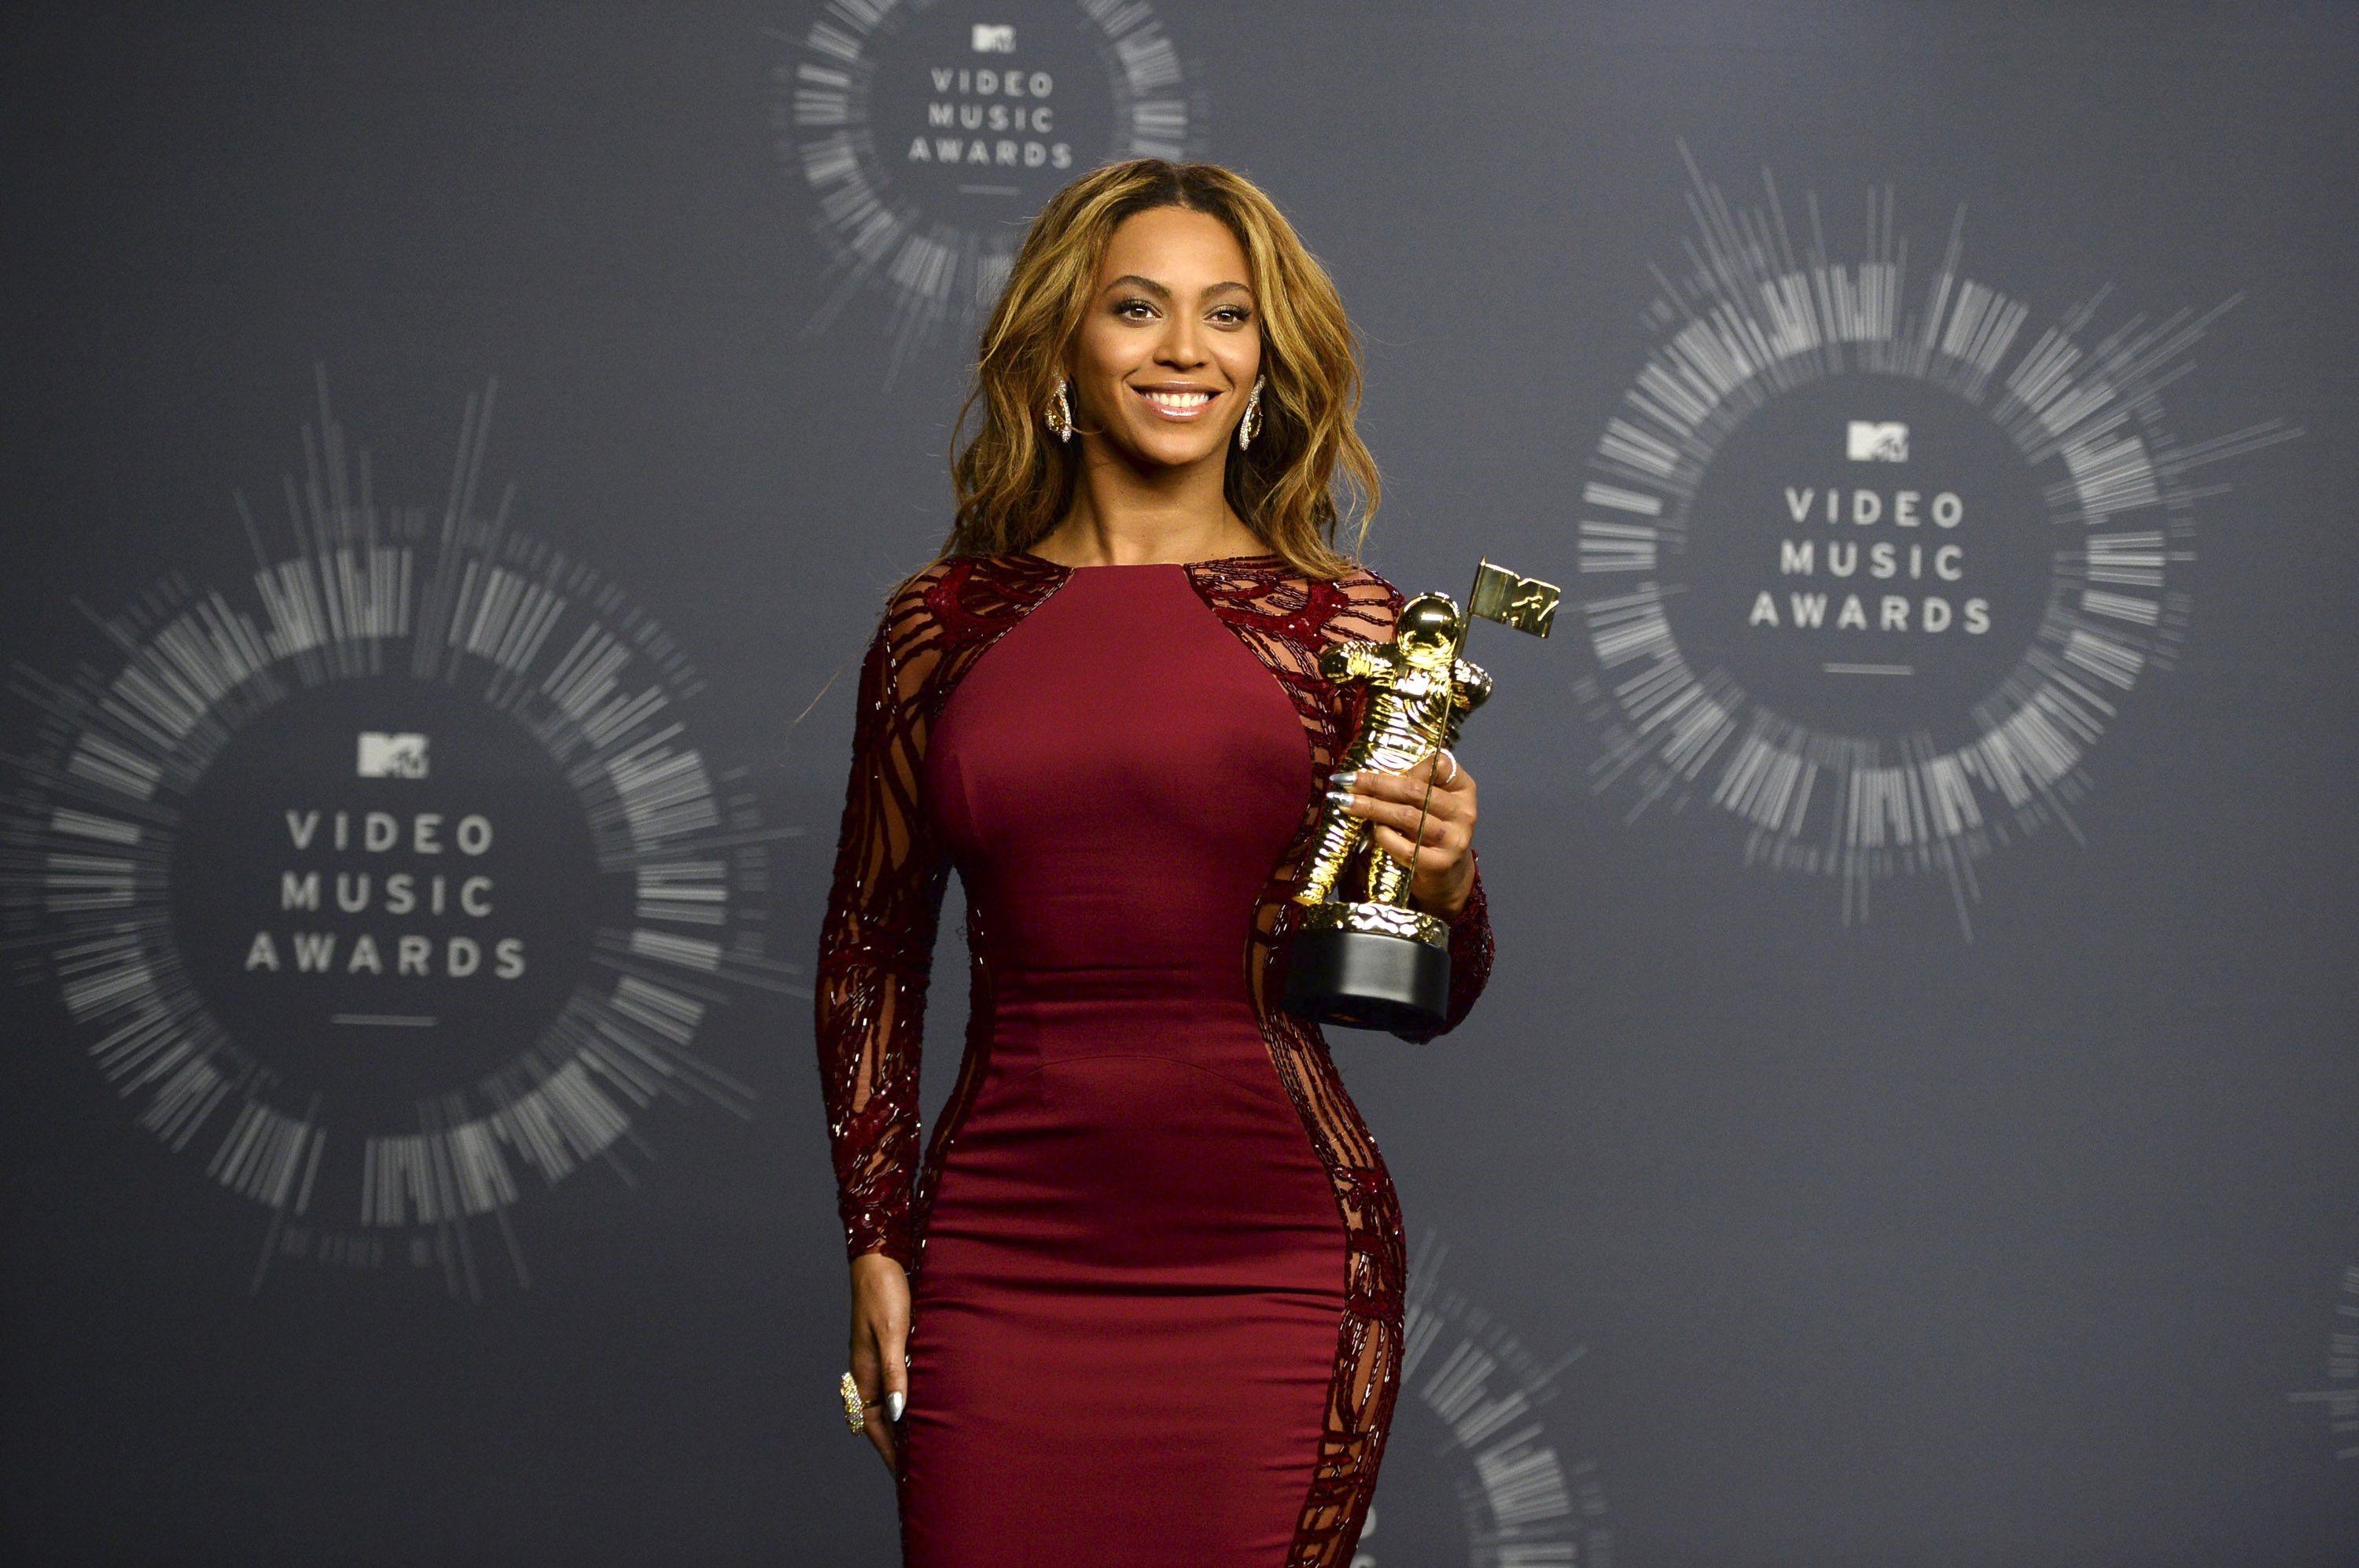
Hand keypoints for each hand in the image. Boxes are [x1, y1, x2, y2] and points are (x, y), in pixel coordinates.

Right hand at [848, 1251, 910, 1472]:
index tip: (904, 1474)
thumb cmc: (885, 1292)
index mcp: (863, 1373)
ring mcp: (877, 1359)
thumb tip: (899, 1412)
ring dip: (903, 1421)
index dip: (890, 1450)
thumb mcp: (892, 1334)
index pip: (874, 1425)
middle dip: (896, 1443)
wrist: (882, 1258)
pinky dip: (908, 1398)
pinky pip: (897, 1383)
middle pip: (879, 1419)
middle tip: (919, 1465)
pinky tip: (925, 1401)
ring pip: (889, 1401)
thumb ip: (895, 1372)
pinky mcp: (889, 1346)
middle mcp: (867, 1371)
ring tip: (924, 1441)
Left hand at [1328, 749, 1477, 917]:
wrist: (1449, 877)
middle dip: (1375, 784)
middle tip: (1346, 782)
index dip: (1405, 764)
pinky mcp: (1440, 864)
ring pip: (1406, 816)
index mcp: (1463, 789)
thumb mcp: (1433, 805)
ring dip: (1371, 808)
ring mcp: (1454, 839)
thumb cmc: (1433, 834)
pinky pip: (1404, 846)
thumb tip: (1367, 776)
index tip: (1374, 765)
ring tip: (1346, 804)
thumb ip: (1414, 787)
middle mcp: (1464, 812)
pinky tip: (1372, 831)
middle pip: (1415, 790)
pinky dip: (1383, 836)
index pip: (1437, 765)